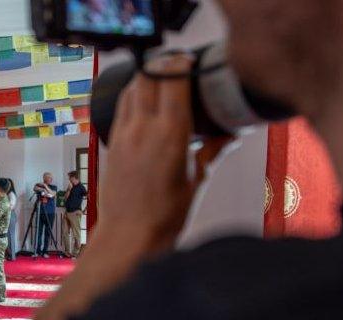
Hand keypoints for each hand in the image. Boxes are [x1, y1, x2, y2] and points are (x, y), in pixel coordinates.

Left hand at [96, 54, 228, 253]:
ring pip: (131, 89)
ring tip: (162, 80)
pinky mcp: (113, 144)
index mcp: (170, 134)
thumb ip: (212, 151)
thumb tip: (229, 135)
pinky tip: (145, 103)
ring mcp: (124, 135)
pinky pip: (122, 109)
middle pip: (147, 76)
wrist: (129, 236)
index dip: (182, 62)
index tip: (193, 60)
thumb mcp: (196, 179)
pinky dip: (133, 97)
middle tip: (178, 66)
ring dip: (145, 78)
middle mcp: (143, 129)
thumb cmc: (163, 216)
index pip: (172, 79)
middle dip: (162, 64)